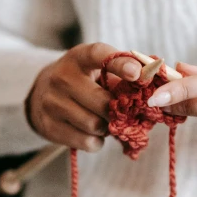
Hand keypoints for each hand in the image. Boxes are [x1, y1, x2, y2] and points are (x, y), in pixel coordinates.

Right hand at [26, 42, 142, 151]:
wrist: (41, 94)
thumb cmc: (84, 80)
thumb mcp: (98, 68)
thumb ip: (125, 72)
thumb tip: (155, 78)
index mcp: (78, 57)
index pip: (99, 55)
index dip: (120, 64)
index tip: (138, 73)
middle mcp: (61, 77)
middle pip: (102, 101)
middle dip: (117, 110)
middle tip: (120, 111)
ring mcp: (51, 102)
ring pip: (94, 124)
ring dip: (107, 127)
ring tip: (104, 121)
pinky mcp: (48, 126)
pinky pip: (86, 141)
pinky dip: (96, 141)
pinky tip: (93, 133)